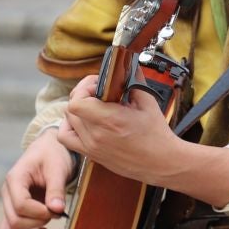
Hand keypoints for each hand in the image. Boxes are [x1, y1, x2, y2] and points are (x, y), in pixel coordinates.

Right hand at [0, 131, 74, 228]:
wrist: (49, 150)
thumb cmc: (53, 155)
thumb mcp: (58, 168)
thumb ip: (56, 189)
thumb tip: (57, 210)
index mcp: (15, 178)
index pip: (21, 205)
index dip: (40, 212)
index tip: (57, 208)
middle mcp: (7, 193)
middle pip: (14, 221)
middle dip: (38, 222)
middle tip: (56, 212)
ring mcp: (9, 204)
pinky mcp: (15, 212)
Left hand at [58, 78, 182, 185]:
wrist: (161, 162)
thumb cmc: (157, 136)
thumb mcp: (148, 103)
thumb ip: (134, 82)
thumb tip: (129, 66)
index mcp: (110, 120)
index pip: (77, 100)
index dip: (84, 87)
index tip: (98, 85)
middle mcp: (97, 135)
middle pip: (71, 108)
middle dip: (82, 95)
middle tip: (98, 92)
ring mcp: (92, 147)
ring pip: (68, 121)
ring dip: (76, 110)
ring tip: (91, 107)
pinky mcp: (92, 155)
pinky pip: (67, 139)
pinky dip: (69, 128)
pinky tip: (83, 123)